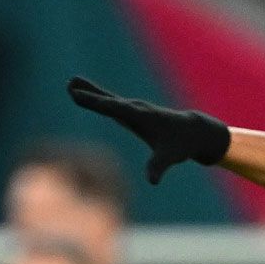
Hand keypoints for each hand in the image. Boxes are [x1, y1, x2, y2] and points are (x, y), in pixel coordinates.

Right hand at [66, 78, 229, 182]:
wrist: (193, 131)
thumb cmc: (180, 145)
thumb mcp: (171, 157)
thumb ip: (159, 167)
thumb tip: (152, 181)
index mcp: (142, 116)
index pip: (115, 108)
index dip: (97, 102)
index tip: (79, 96)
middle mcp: (136, 108)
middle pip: (109, 100)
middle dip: (91, 94)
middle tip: (71, 84)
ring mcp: (133, 108)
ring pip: (108, 98)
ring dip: (90, 91)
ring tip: (71, 82)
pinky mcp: (132, 111)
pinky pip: (111, 102)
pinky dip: (97, 96)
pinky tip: (83, 91)